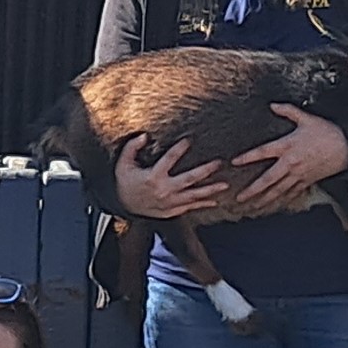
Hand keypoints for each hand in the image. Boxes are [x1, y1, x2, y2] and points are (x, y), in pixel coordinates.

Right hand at [112, 132, 230, 220]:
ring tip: (225, 185)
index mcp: (153, 177)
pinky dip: (203, 204)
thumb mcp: (123, 163)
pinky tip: (215, 201)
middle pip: (189, 179)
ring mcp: (169, 203)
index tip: (189, 140)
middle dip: (205, 171)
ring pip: (194, 196)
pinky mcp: (171, 211)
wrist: (123, 205)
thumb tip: (144, 136)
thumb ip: (132, 148)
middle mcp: (164, 190)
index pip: (169, 160)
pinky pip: (190, 207)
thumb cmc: (125, 182)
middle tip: (219, 163)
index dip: (179, 149)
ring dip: (211, 190)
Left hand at [215, 107, 347, 213]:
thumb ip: (288, 111)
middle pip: (267, 179)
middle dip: (252, 190)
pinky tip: (275, 205)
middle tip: (240, 197)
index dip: (247, 157)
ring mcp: (299, 175)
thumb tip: (273, 105)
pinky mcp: (307, 181)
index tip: (234, 162)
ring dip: (264, 199)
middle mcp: (290, 163)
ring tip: (253, 206)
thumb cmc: (327, 132)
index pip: (262, 152)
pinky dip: (282, 200)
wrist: (347, 147)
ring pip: (278, 190)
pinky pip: (292, 193)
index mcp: (287, 146)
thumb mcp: (306, 118)